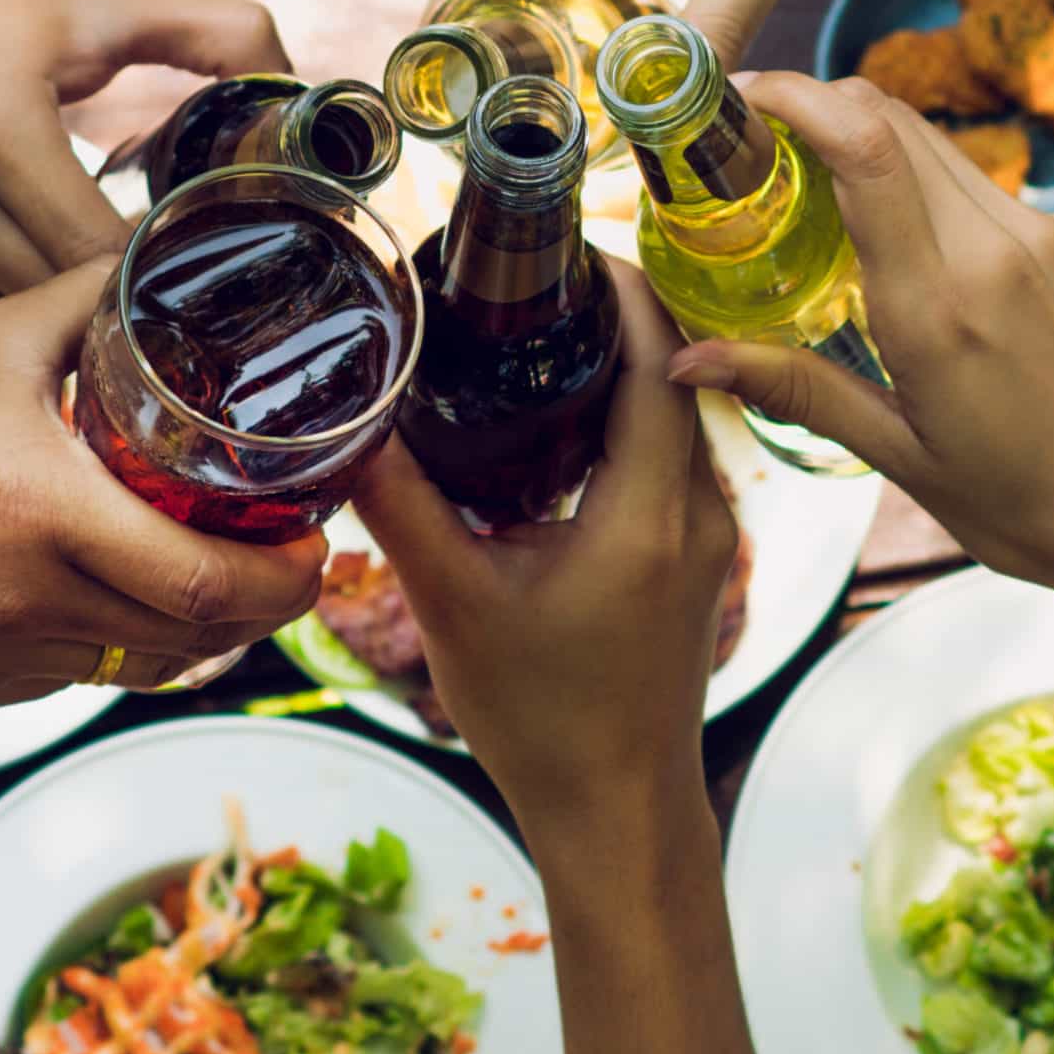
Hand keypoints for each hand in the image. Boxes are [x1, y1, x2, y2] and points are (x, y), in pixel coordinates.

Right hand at [0, 0, 288, 301]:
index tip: (194, 256)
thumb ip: (216, 31)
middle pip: (50, 295)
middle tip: (162, 283)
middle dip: (110, 296)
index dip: (153, 266)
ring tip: (92, 273)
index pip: (98, 251)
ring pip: (1, 313)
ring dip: (47, 304)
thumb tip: (305, 86)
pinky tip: (20, 258)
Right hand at [0, 261, 327, 706]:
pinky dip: (104, 642)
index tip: (317, 547)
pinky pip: (66, 679)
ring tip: (206, 569)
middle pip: (194, 642)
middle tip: (283, 558)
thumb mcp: (2, 332)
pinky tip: (101, 587)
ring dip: (184, 630)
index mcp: (48, 514)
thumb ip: (102, 297)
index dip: (287, 580)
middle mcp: (25, 604)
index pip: (214, 586)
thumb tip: (179, 254)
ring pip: (135, 668)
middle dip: (256, 608)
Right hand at [354, 272, 737, 823]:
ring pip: (678, 414)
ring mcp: (710, 537)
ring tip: (546, 323)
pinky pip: (674, 455)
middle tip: (537, 268)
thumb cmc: (544, 723)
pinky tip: (567, 412)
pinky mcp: (699, 560)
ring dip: (626, 362)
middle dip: (615, 309)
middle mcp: (701, 513)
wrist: (618, 813)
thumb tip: (344, 424)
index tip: (562, 240)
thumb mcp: (454, 605)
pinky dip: (630, 417)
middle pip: (675, 371)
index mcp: (649, 514)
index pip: (658, 358)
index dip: (619, 285)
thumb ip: (398, 507)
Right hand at [665, 73, 1053, 659]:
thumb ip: (795, 387)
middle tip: (758, 141)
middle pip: (893, 122)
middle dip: (819, 109)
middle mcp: (1001, 251)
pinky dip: (934, 196)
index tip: (740, 93)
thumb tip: (687, 360)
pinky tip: (915, 252)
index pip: (864, 148)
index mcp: (942, 306)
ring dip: (873, 151)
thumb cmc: (1031, 508)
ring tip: (824, 198)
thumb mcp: (900, 458)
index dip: (795, 96)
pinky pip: (989, 192)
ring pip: (940, 151)